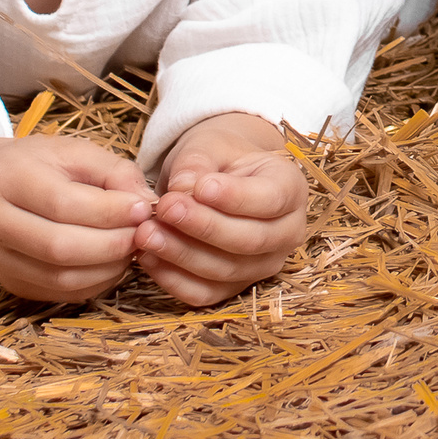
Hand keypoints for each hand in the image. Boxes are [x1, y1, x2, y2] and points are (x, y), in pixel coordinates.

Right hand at [0, 135, 156, 301]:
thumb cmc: (38, 165)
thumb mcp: (74, 151)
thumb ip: (113, 172)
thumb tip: (145, 204)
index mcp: (7, 178)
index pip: (63, 204)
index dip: (110, 212)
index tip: (143, 208)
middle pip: (59, 247)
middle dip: (112, 244)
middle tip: (142, 234)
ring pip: (60, 278)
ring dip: (107, 268)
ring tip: (131, 248)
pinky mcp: (8, 282)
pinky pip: (59, 293)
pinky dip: (94, 283)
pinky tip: (111, 263)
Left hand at [134, 113, 309, 306]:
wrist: (215, 178)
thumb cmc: (218, 158)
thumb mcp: (210, 145)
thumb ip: (198, 161)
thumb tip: (182, 186)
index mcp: (291, 189)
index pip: (271, 199)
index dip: (235, 198)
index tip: (199, 187)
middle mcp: (287, 233)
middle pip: (249, 240)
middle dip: (203, 227)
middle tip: (165, 208)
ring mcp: (263, 265)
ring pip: (226, 271)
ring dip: (182, 254)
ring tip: (146, 232)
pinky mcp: (234, 287)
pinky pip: (205, 293)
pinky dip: (174, 279)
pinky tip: (148, 256)